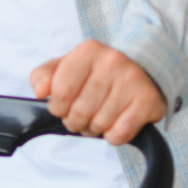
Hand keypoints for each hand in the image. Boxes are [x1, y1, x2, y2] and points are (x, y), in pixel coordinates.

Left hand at [29, 40, 166, 144]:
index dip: (57, 107)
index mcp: (87, 51)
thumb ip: (43, 76)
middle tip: (79, 118)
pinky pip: (121, 132)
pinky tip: (114, 124)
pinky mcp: (148, 100)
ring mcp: (132, 80)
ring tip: (97, 119)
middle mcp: (112, 61)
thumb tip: (39, 92)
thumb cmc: (96, 72)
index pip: (61, 90)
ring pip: (100, 123)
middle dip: (75, 121)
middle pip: (80, 110)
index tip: (61, 108)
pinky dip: (113, 136)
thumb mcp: (65, 66)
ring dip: (94, 129)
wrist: (142, 69)